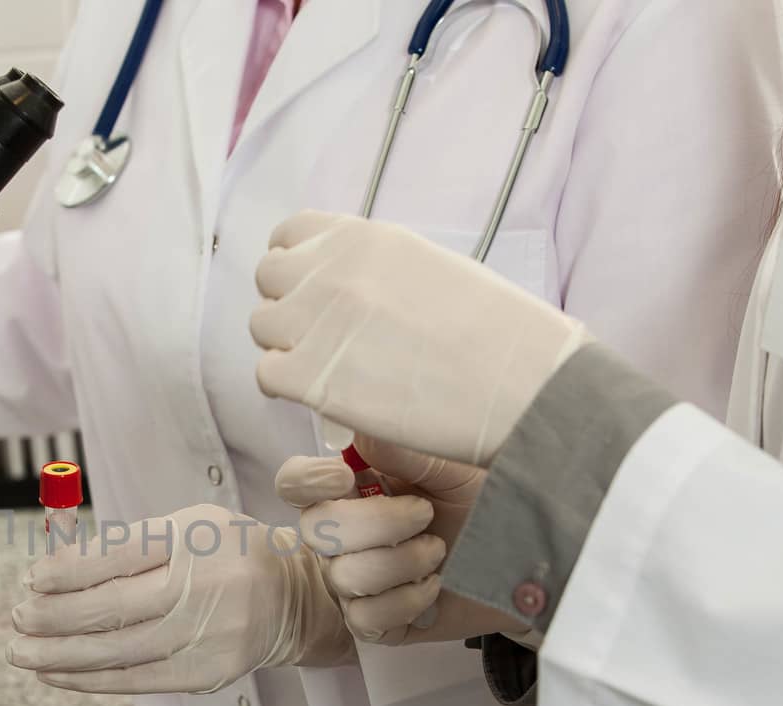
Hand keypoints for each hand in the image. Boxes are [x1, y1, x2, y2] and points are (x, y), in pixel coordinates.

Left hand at [8, 504, 353, 694]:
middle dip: (54, 616)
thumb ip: (125, 544)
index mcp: (196, 537)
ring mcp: (208, 634)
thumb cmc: (226, 555)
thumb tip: (54, 569)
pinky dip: (88, 678)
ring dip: (59, 653)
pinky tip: (55, 672)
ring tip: (21, 651)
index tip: (32, 579)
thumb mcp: (185, 527)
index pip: (120, 554)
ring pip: (117, 650)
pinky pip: (134, 679)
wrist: (294, 599)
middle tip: (17, 617)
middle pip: (113, 606)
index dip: (69, 570)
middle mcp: (206, 586)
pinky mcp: (206, 673)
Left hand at [251, 211, 589, 466]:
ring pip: (262, 327)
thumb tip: (348, 289)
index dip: (294, 266)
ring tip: (327, 369)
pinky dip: (287, 388)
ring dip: (286, 347)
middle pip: (268, 278)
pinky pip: (268, 375)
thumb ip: (376, 270)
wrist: (521, 386)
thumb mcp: (431, 269)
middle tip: (319, 338)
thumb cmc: (497, 335)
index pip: (290, 235)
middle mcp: (331, 271)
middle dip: (286, 306)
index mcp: (363, 238)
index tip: (309, 292)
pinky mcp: (311, 377)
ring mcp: (316, 322)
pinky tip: (323, 394)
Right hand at [277, 436, 528, 644]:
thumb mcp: (454, 463)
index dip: (306, 480)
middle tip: (425, 515)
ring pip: (343, 576)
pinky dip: (407, 600)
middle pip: (314, 530)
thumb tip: (358, 432)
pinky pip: (365, 617)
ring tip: (439, 552)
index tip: (344, 475)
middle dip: (376, 523)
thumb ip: (405, 448)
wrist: (531, 558)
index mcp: (355, 487)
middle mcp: (345, 535)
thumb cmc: (491, 502)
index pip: (296, 483)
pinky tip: (435, 587)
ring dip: (401, 562)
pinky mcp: (377, 623)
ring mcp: (357, 581)